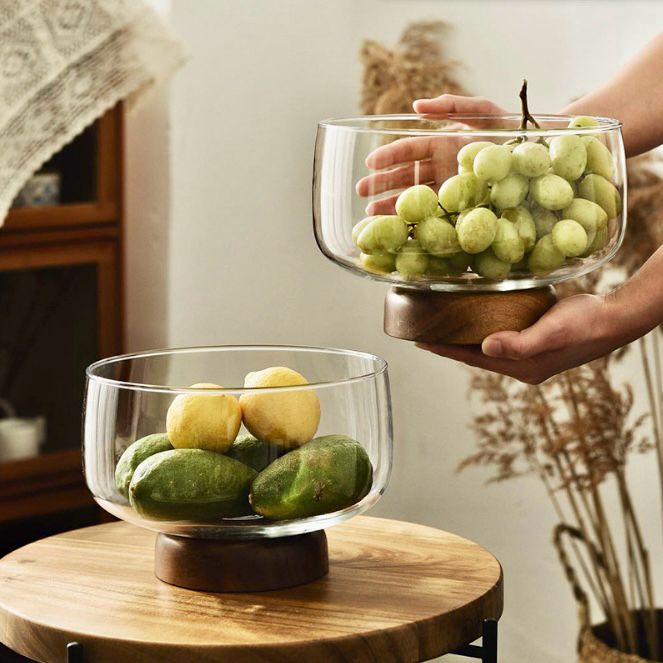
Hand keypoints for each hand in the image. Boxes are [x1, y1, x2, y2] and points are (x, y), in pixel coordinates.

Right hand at [356, 95, 505, 215]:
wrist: (538, 157)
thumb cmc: (512, 131)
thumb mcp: (483, 111)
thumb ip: (452, 105)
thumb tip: (416, 107)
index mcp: (442, 145)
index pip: (408, 150)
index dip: (388, 156)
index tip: (370, 163)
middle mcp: (442, 169)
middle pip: (405, 177)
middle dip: (381, 185)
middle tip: (361, 192)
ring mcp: (450, 191)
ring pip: (414, 199)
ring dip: (391, 206)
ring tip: (371, 215)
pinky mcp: (460, 209)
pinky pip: (434, 216)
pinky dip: (416, 223)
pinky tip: (399, 229)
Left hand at [417, 294, 627, 383]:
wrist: (616, 319)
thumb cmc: (586, 323)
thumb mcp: (552, 331)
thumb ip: (520, 343)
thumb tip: (485, 348)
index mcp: (522, 367)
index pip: (472, 359)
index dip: (445, 350)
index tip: (420, 341)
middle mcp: (523, 366)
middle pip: (476, 357)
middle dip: (450, 346)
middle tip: (425, 332)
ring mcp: (530, 357)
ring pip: (488, 349)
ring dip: (466, 340)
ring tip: (444, 327)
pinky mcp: (537, 345)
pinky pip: (502, 340)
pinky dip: (485, 332)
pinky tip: (478, 321)